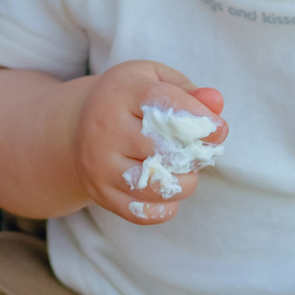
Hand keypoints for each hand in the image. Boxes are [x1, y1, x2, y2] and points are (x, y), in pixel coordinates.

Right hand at [72, 64, 225, 224]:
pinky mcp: (100, 193)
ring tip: (185, 172)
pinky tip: (169, 191)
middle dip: (194, 154)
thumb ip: (189, 91)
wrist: (75, 129)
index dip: (199, 119)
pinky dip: (166, 207)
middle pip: (164, 149)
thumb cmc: (128, 102)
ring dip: (185, 183)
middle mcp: (104, 129)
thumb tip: (216, 102)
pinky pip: (142, 212)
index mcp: (121, 93)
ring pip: (156, 185)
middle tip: (199, 151)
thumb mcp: (154, 81)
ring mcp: (99, 164)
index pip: (164, 106)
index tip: (219, 130)